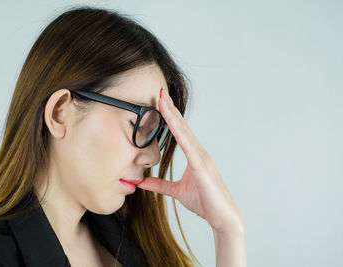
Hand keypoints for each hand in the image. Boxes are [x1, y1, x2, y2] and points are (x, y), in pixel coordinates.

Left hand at [137, 89, 243, 234]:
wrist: (223, 218)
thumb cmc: (205, 202)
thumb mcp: (177, 191)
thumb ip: (159, 185)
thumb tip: (141, 182)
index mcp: (194, 155)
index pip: (179, 131)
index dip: (170, 116)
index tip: (159, 102)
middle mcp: (199, 152)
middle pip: (182, 126)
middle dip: (170, 108)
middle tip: (159, 92)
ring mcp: (202, 157)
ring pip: (185, 132)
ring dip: (173, 115)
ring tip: (162, 100)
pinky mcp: (202, 167)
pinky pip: (189, 147)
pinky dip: (180, 133)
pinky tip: (172, 123)